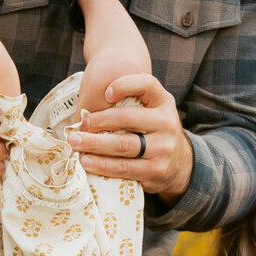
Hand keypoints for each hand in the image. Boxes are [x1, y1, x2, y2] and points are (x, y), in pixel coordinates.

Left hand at [67, 75, 192, 200]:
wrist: (180, 165)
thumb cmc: (154, 132)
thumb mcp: (152, 111)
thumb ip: (130, 105)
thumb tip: (86, 110)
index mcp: (163, 102)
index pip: (146, 84)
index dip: (124, 85)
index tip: (106, 93)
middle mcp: (166, 123)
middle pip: (127, 118)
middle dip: (99, 121)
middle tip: (80, 124)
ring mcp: (163, 148)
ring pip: (122, 145)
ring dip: (94, 144)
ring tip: (75, 143)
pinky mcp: (155, 170)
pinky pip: (123, 168)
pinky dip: (101, 165)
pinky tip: (86, 162)